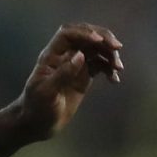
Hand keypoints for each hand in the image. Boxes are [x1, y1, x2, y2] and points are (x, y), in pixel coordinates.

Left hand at [15, 23, 123, 140]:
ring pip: (95, 50)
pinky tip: (114, 79)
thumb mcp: (47, 92)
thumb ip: (63, 73)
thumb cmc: (37, 107)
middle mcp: (65, 56)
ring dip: (109, 54)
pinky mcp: (84, 76)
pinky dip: (109, 69)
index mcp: (52, 55)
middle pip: (85, 37)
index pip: (68, 34)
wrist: (38, 124)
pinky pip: (100, 66)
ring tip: (118, 68)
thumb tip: (81, 55)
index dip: (84, 33)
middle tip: (117, 47)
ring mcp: (75, 65)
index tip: (100, 41)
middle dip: (103, 38)